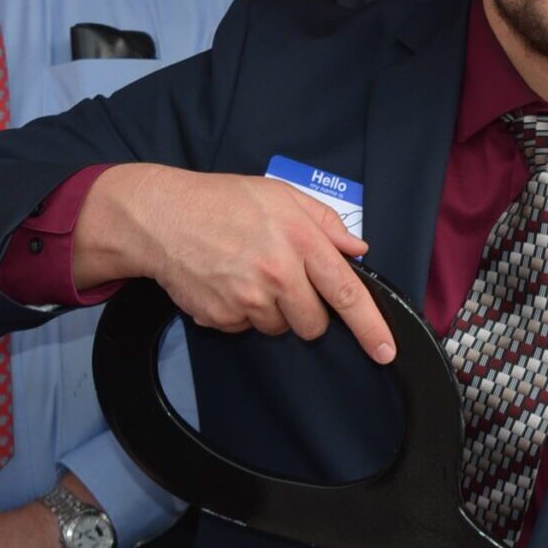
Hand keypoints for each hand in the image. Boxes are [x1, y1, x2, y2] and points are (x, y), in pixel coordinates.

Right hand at [74, 164, 394, 363]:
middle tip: (282, 281)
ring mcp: (248, 298)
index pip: (346, 293)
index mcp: (300, 240)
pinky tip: (225, 282)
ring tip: (247, 274)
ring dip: (271, 310)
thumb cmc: (221, 201)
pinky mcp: (222, 316)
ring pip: (280, 328)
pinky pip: (245, 328)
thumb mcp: (280, 195)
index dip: (371, 327)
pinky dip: (240, 312)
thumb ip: (324, 223)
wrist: (161, 216)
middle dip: (307, 311)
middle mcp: (278, 273)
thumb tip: (357, 250)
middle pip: (314, 323)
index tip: (386, 351)